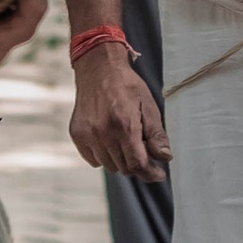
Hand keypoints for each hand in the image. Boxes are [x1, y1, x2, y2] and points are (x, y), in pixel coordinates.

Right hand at [70, 49, 171, 178]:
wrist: (99, 68)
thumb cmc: (126, 85)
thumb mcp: (148, 106)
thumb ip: (157, 134)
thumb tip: (165, 157)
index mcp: (124, 125)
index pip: (137, 164)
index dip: (150, 173)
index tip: (159, 174)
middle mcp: (103, 133)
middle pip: (124, 167)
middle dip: (138, 165)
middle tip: (145, 153)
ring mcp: (87, 135)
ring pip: (109, 165)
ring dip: (121, 160)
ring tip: (127, 142)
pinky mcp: (77, 135)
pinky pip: (94, 160)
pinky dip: (104, 156)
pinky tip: (111, 141)